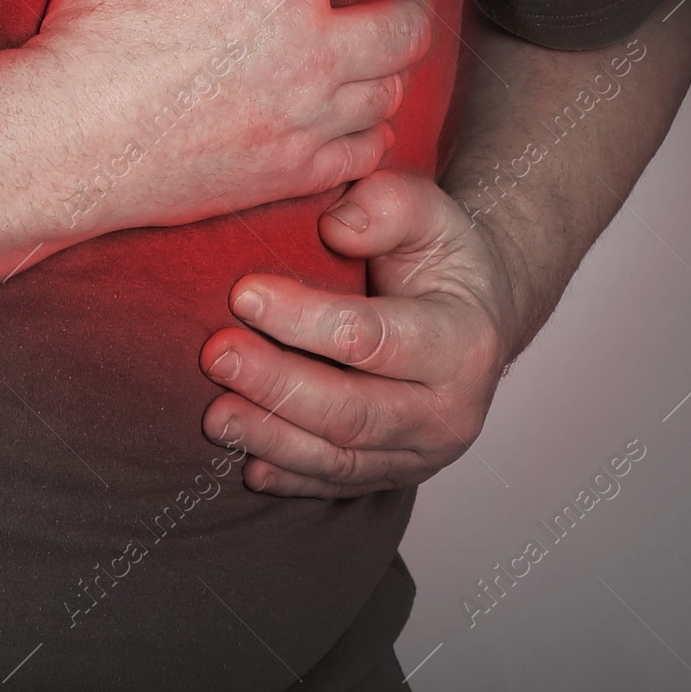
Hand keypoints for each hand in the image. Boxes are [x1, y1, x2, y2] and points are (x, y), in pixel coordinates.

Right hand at [31, 0, 434, 235]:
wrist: (68, 146)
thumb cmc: (89, 41)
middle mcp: (308, 55)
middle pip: (409, 23)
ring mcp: (304, 120)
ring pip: (391, 90)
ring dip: (394, 62)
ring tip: (381, 46)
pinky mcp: (289, 172)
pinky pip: (365, 151)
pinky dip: (373, 130)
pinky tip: (357, 116)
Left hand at [198, 168, 523, 498]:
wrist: (474, 313)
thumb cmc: (440, 257)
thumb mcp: (429, 212)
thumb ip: (388, 206)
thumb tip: (335, 227)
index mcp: (463, 342)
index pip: (371, 339)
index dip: (303, 319)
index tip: (242, 293)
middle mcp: (451, 410)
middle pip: (352, 411)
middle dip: (277, 386)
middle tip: (216, 355)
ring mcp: (423, 452)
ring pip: (340, 459)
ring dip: (271, 440)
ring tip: (215, 416)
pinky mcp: (395, 474)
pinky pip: (338, 485)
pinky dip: (291, 479)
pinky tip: (247, 464)